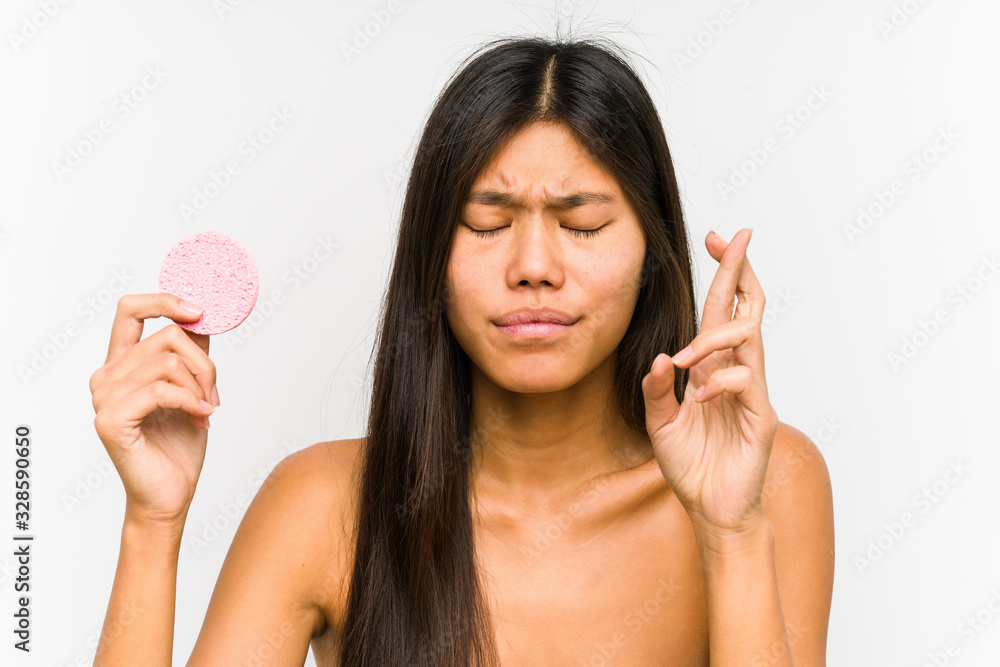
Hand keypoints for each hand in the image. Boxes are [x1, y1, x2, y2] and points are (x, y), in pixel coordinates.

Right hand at [90, 294, 218, 525]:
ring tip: (206, 409)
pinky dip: (192, 401)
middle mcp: (106, 377)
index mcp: (121, 365)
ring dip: (200, 386)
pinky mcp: (111, 419)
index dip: (164, 301)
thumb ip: (191, 354)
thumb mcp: (192, 388)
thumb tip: (203, 317)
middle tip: (215, 392)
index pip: (129, 310)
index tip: (199, 311)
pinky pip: (163, 390)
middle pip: (166, 336)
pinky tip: (202, 417)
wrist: (169, 495)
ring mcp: (104, 398)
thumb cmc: (178, 445)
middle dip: (204, 363)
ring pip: (169, 362)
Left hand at [640, 228, 778, 539]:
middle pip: (746, 308)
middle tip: (735, 237)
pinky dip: (718, 384)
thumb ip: (655, 389)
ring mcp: (751, 391)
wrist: (711, 508)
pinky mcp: (760, 415)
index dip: (722, 273)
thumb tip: (661, 356)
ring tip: (686, 359)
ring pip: (748, 338)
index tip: (716, 237)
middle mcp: (734, 371)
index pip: (720, 310)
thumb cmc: (690, 465)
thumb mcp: (659, 422)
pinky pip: (746, 381)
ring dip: (714, 337)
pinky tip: (697, 402)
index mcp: (711, 368)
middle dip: (739, 270)